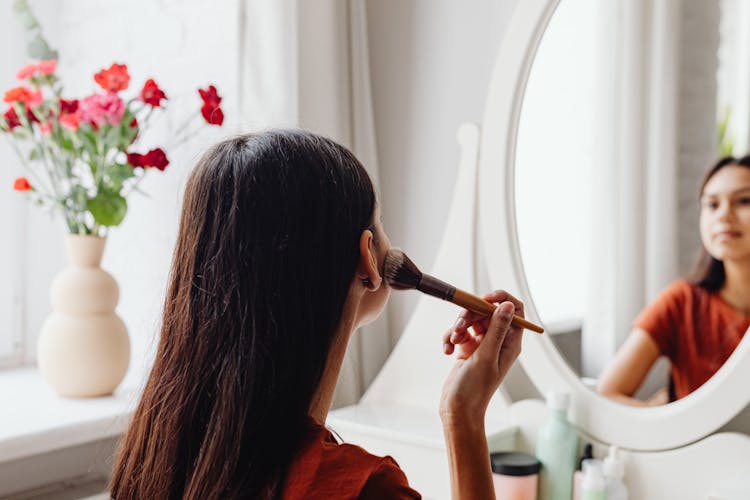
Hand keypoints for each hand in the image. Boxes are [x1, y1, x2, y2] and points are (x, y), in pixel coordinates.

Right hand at [439, 290, 523, 422]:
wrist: (458, 409)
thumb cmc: (475, 389)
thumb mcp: (486, 356)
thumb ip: (496, 329)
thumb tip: (508, 306)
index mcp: (510, 342)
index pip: (514, 310)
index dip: (500, 300)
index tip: (483, 300)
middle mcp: (498, 341)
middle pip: (487, 312)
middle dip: (470, 315)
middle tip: (460, 326)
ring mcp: (482, 344)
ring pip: (470, 320)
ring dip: (458, 327)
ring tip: (452, 341)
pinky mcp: (467, 348)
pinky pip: (459, 332)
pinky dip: (450, 337)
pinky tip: (447, 350)